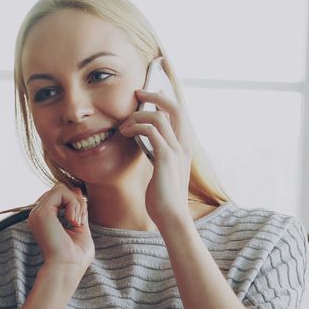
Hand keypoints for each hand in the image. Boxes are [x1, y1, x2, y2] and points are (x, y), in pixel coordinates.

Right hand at [28, 182, 94, 275]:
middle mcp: (38, 215)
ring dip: (76, 203)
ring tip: (76, 222)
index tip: (80, 220)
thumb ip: (78, 210)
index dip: (74, 202)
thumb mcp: (80, 228)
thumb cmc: (75, 257)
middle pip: (60, 190)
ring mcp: (38, 213)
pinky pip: (61, 191)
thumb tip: (77, 190)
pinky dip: (73, 203)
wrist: (67, 269)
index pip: (59, 196)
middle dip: (76, 202)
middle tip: (79, 222)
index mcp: (44, 219)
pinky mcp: (42, 212)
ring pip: (61, 189)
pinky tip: (73, 221)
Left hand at [119, 90, 194, 228]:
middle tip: (138, 92)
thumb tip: (148, 140)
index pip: (180, 113)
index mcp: (184, 146)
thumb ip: (160, 152)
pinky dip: (137, 127)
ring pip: (159, 117)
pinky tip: (126, 133)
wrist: (171, 216)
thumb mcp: (163, 169)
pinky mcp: (166, 158)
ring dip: (139, 115)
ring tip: (124, 124)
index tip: (151, 93)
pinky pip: (151, 132)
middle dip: (156, 95)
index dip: (166, 99)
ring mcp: (176, 150)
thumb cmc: (163, 196)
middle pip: (176, 107)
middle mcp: (184, 145)